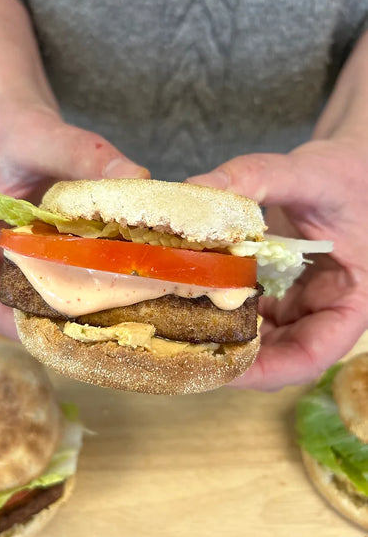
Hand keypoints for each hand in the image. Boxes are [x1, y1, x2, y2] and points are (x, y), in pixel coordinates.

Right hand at [0, 102, 148, 337]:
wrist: (17, 121)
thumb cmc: (18, 131)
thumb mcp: (47, 137)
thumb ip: (88, 156)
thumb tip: (138, 178)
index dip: (38, 327)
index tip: (85, 329)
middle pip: (21, 311)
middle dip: (65, 320)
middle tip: (114, 324)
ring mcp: (6, 263)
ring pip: (40, 300)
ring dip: (77, 305)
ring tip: (120, 310)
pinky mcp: (30, 256)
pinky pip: (54, 280)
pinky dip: (82, 283)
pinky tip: (115, 282)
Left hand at [188, 138, 367, 389]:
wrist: (350, 164)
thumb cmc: (344, 174)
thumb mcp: (309, 173)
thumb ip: (256, 177)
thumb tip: (197, 188)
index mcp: (352, 300)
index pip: (312, 356)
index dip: (267, 372)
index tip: (224, 371)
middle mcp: (325, 309)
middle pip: (280, 355)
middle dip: (236, 358)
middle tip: (187, 350)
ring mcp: (301, 301)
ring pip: (262, 337)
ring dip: (226, 335)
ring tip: (185, 328)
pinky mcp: (281, 287)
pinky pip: (252, 309)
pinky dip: (225, 308)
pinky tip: (196, 296)